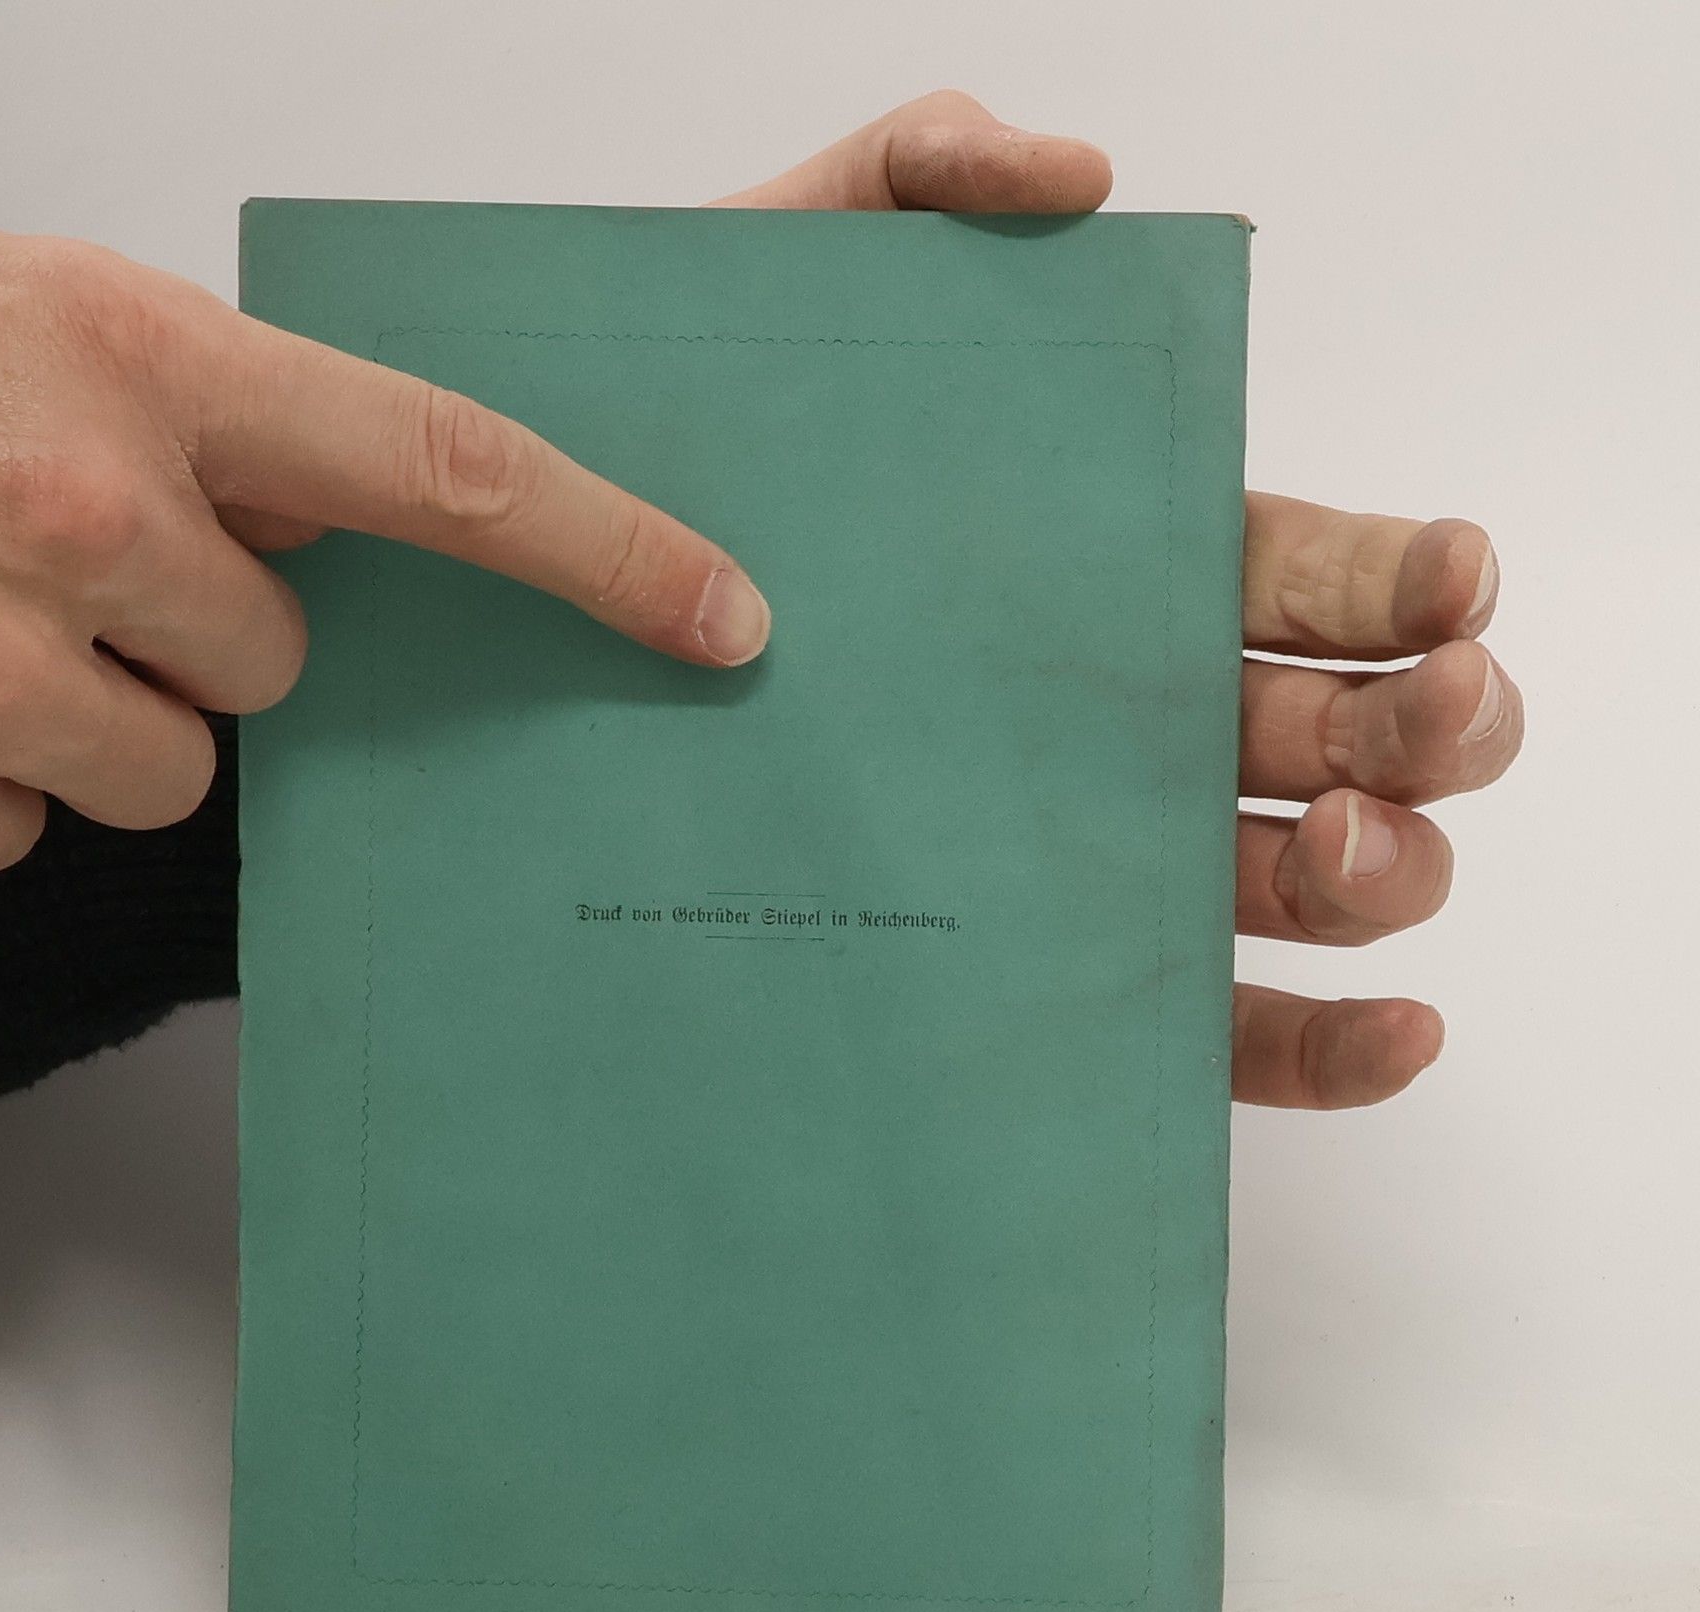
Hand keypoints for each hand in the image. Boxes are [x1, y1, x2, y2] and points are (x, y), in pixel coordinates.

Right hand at [0, 191, 769, 893]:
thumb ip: (175, 402)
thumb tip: (317, 504)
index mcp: (123, 359)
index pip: (439, 466)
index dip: (600, 547)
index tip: (713, 611)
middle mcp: (77, 519)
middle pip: (275, 658)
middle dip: (199, 632)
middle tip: (51, 563)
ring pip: (163, 760)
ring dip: (82, 710)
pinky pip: (28, 821)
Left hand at [722, 93, 1523, 1110]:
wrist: (551, 630)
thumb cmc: (684, 485)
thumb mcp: (789, 299)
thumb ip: (924, 181)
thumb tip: (1074, 179)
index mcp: (1126, 568)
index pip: (1317, 575)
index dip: (1408, 577)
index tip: (1448, 576)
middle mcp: (1132, 715)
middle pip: (1355, 728)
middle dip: (1436, 720)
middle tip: (1429, 708)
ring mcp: (1103, 852)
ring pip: (1312, 877)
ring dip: (1394, 870)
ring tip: (1355, 846)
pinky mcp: (1054, 980)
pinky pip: (1219, 1030)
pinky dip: (1331, 1045)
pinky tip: (1394, 1031)